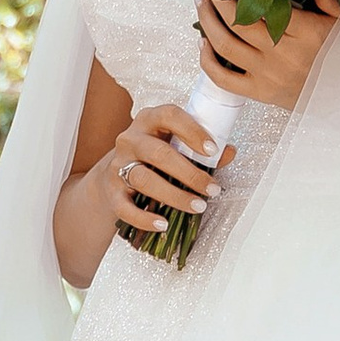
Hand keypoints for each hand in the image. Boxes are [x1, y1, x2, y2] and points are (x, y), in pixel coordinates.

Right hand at [109, 103, 229, 236]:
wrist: (116, 172)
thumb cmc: (155, 156)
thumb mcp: (176, 144)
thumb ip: (201, 148)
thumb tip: (228, 152)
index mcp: (150, 120)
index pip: (170, 116)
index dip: (192, 131)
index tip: (213, 150)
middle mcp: (130, 139)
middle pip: (159, 153)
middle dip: (190, 174)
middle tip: (212, 189)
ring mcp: (118, 165)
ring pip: (144, 179)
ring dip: (174, 196)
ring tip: (198, 206)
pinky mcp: (111, 191)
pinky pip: (125, 207)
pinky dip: (144, 218)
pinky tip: (163, 224)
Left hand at [199, 0, 339, 113]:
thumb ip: (328, 1)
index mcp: (304, 33)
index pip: (263, 5)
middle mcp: (281, 55)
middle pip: (238, 22)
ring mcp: (267, 76)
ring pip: (225, 46)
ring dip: (207, 21)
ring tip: (201, 2)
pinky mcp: (258, 93)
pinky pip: (223, 78)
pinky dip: (207, 60)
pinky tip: (202, 42)